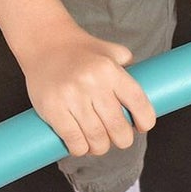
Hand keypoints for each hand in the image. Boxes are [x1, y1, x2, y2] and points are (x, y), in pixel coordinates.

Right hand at [17, 21, 157, 157]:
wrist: (44, 42)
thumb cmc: (80, 51)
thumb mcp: (108, 50)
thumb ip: (127, 64)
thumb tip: (146, 83)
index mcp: (111, 70)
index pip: (139, 103)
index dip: (145, 121)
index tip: (141, 126)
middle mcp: (93, 83)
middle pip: (118, 128)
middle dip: (122, 140)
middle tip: (118, 138)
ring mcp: (71, 97)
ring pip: (96, 138)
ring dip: (100, 148)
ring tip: (98, 144)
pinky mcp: (53, 109)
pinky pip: (74, 141)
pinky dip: (80, 149)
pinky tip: (81, 145)